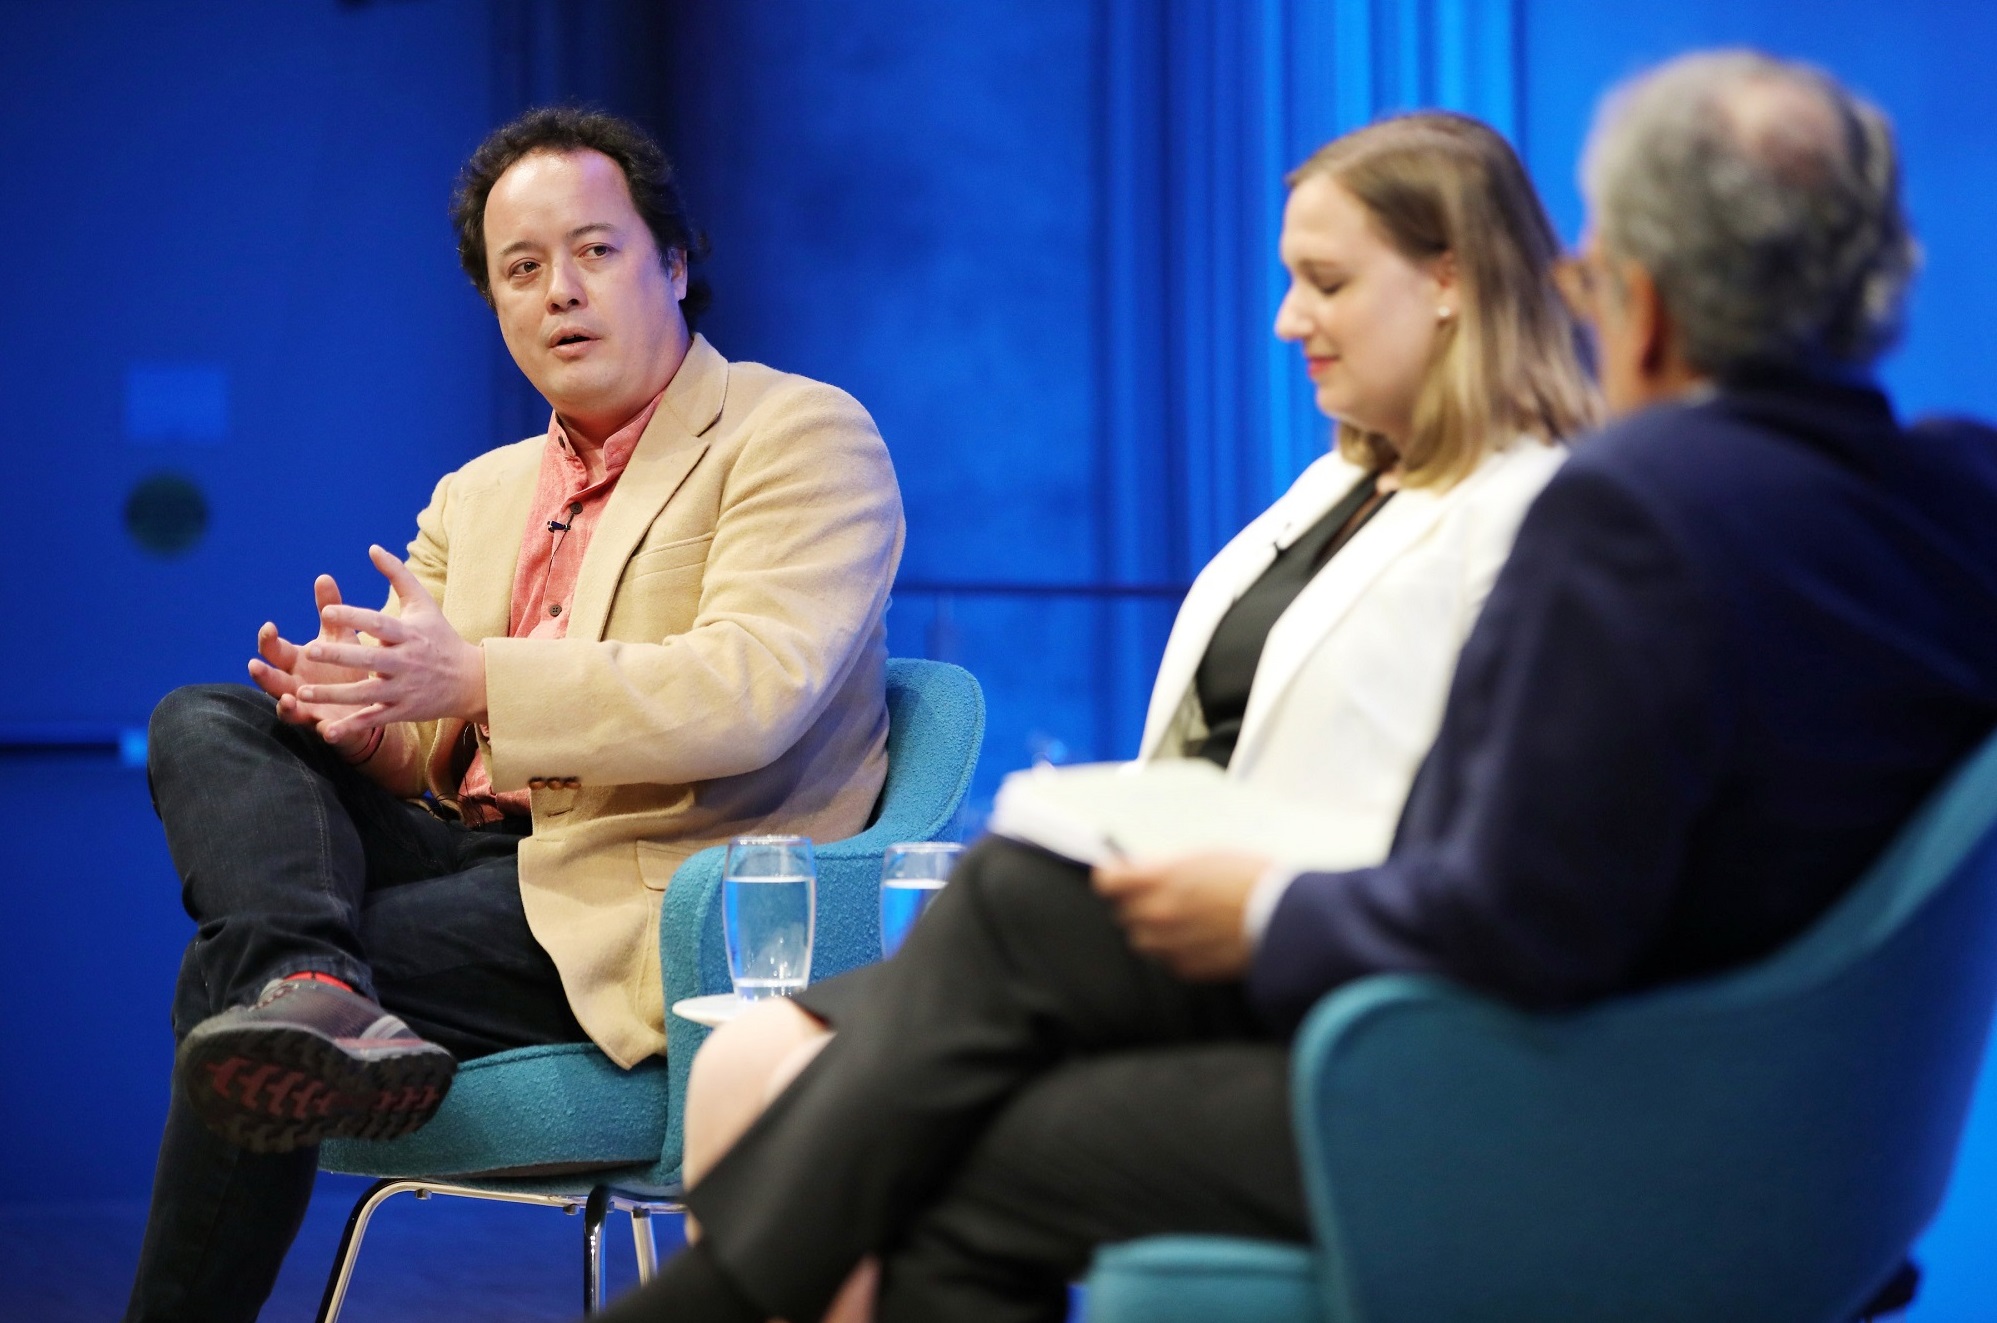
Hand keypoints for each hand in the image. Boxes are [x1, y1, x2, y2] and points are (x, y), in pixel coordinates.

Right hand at [247, 574, 381, 756]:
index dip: (268, 639)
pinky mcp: (329, 727)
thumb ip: (330, 609)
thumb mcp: (340, 635)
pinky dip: (325, 731)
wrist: (370, 699)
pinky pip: (325, 732)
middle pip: (272, 681)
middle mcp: (296, 686)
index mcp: (297, 661)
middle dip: (262, 674)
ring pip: (289, 709)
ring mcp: (309, 709)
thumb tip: (324, 576)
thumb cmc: (347, 664)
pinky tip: (326, 729)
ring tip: (288, 701)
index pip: (274, 650)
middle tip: (254, 665)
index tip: (270, 626)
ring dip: (285, 706)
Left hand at [291, 545, 488, 741]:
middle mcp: (406, 662)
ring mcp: (404, 689)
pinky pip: (374, 720)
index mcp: (409, 634)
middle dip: (340, 656)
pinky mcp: (402, 711)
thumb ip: (398, 575)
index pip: (379, 623)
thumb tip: (372, 548)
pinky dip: (352, 727)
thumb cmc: (440, 637)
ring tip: (302, 693)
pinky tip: (326, 731)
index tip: (327, 611)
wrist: (470, 680)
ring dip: (333, 695)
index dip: (354, 617)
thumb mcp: (423, 604)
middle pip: (370, 659)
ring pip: (365, 694)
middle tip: (310, 650)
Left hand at [1091, 850, 1270, 979]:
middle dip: (1136, 903)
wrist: (1286, 919)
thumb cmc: (1252, 879)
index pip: (1107, 881)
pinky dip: (1174, 950)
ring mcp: (1170, 944)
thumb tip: (1142, 873)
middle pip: (1122, 912)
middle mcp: (1157, 913)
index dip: (1113, 878)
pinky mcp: (1187, 968)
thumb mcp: (1205, 856)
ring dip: (1152, 930)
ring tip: (1183, 920)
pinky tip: (1199, 938)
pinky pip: (1166, 959)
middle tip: (1161, 896)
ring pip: (1141, 940)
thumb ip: (1166, 868)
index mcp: (1160, 879)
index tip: (1119, 876)